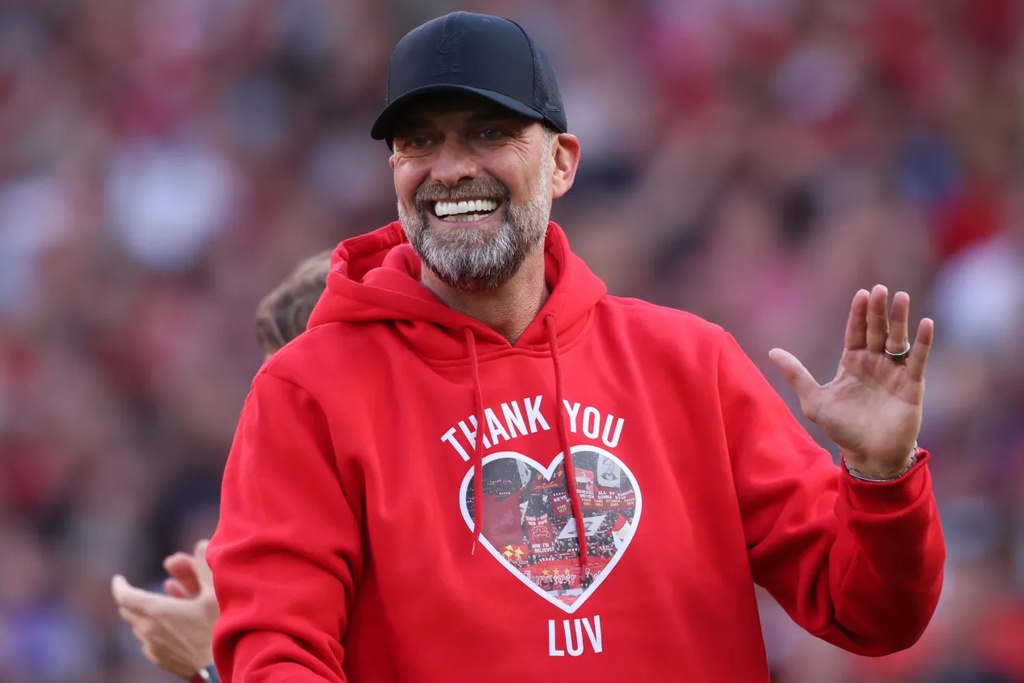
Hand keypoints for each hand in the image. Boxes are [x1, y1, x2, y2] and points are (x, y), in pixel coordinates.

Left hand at [111, 539, 219, 679]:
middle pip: (128, 611)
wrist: (221, 669)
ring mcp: (152, 648)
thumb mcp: (214, 593)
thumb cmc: (218, 629)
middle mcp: (148, 630)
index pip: (125, 596)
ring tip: (166, 605)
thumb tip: (200, 545)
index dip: (119, 586)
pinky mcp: (160, 661)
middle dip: (133, 598)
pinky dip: (154, 630)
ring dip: (147, 614)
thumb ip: (204, 567)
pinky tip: (172, 628)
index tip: (118, 579)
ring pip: (139, 626)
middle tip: (144, 590)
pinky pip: (149, 641)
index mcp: (157, 611)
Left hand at [769, 285, 933, 478]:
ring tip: (901, 297)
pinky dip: (922, 342)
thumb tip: (772, 351)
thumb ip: (796, 375)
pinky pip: (918, 359)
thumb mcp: (815, 400)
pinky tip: (925, 323)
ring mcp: (894, 373)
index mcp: (852, 363)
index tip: (861, 294)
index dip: (858, 314)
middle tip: (880, 289)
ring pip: (897, 340)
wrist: (868, 455)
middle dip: (878, 310)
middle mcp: (874, 364)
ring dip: (900, 319)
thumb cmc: (842, 429)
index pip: (855, 332)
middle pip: (877, 331)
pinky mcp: (912, 385)